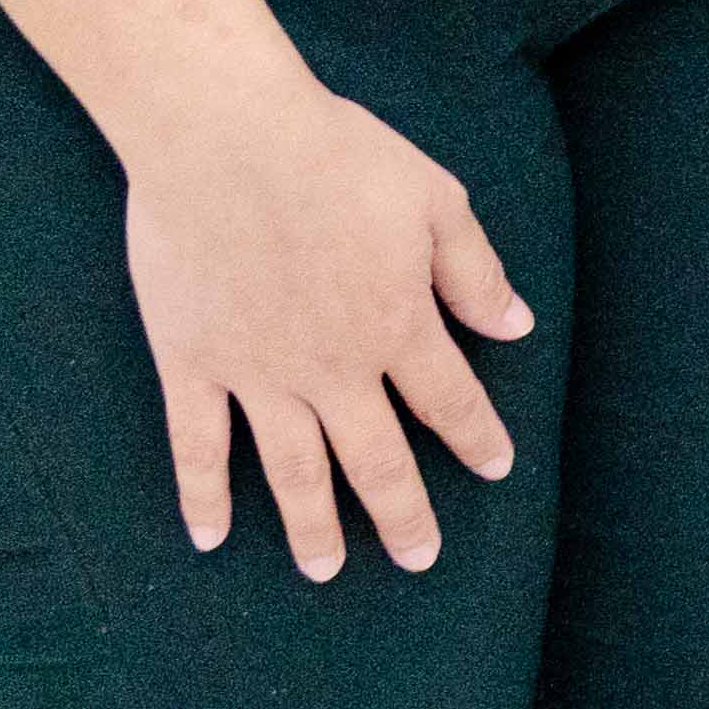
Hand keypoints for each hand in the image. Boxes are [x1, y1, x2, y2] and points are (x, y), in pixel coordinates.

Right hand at [108, 51, 532, 576]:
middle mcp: (332, 366)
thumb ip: (475, 272)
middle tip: (419, 558)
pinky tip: (211, 537)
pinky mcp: (192, 362)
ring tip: (326, 571)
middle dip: (402, 513)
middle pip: (375, 458)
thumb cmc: (338, 154)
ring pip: (293, 470)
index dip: (476, 438)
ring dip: (312, 525)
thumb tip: (516, 326)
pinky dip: (203, 496)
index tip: (496, 469)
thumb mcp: (436, 200)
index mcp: (397, 324)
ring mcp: (257, 372)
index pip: (449, 400)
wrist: (225, 136)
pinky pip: (197, 446)